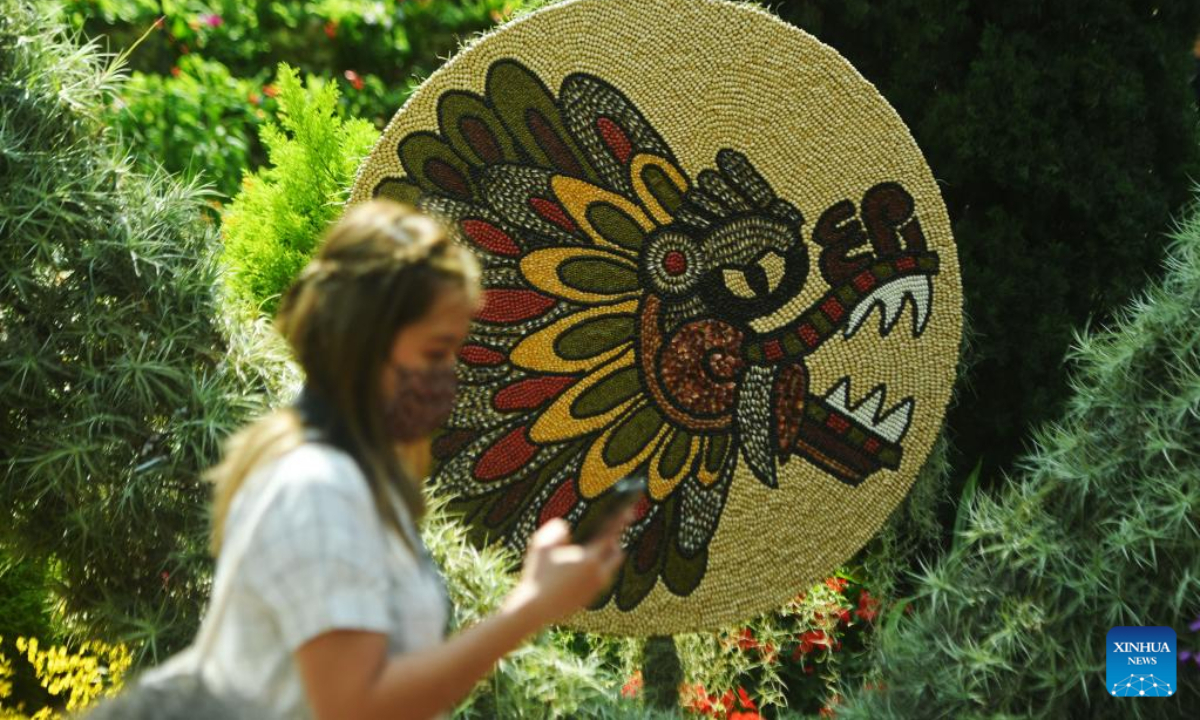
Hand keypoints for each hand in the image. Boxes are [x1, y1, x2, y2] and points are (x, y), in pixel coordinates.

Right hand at [502, 509, 632, 626]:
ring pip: (609, 569)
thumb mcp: (542, 545)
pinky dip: (597, 570)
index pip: (611, 536)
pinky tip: (587, 565)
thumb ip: (557, 530)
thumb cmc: (537, 575)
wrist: (534, 609)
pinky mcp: (589, 599)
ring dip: (606, 557)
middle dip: (615, 542)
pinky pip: (599, 580)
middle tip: (611, 531)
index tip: (628, 510)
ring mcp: (595, 589)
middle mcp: (598, 575)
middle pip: (617, 554)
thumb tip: (565, 527)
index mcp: (590, 559)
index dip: (620, 521)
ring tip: (600, 545)